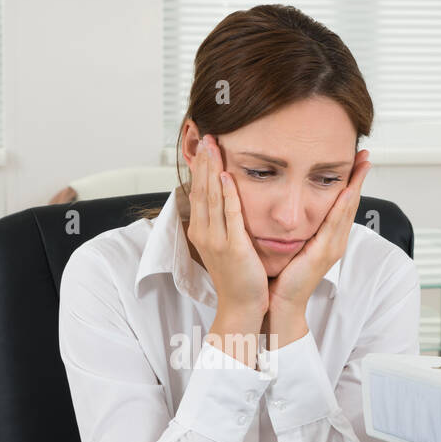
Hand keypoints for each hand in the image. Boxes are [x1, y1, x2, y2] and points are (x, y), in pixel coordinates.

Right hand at [186, 133, 269, 322]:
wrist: (241, 305)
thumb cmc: (237, 277)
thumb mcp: (225, 246)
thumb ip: (223, 223)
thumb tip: (226, 202)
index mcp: (201, 231)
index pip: (199, 192)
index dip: (200, 168)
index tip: (204, 147)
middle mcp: (204, 233)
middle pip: (202, 190)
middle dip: (204, 162)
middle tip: (206, 136)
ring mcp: (217, 240)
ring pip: (212, 198)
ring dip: (213, 170)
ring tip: (214, 147)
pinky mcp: (232, 247)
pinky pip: (229, 215)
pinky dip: (228, 194)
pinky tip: (227, 176)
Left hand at [268, 149, 370, 315]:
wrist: (282, 302)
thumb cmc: (285, 277)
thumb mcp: (295, 245)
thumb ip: (300, 229)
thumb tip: (295, 210)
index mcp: (329, 238)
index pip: (343, 204)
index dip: (351, 182)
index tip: (356, 162)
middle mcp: (335, 241)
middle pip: (350, 203)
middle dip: (358, 178)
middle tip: (364, 155)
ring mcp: (332, 247)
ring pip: (346, 210)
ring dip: (355, 186)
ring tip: (361, 165)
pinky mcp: (323, 253)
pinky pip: (333, 226)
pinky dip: (341, 207)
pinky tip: (346, 192)